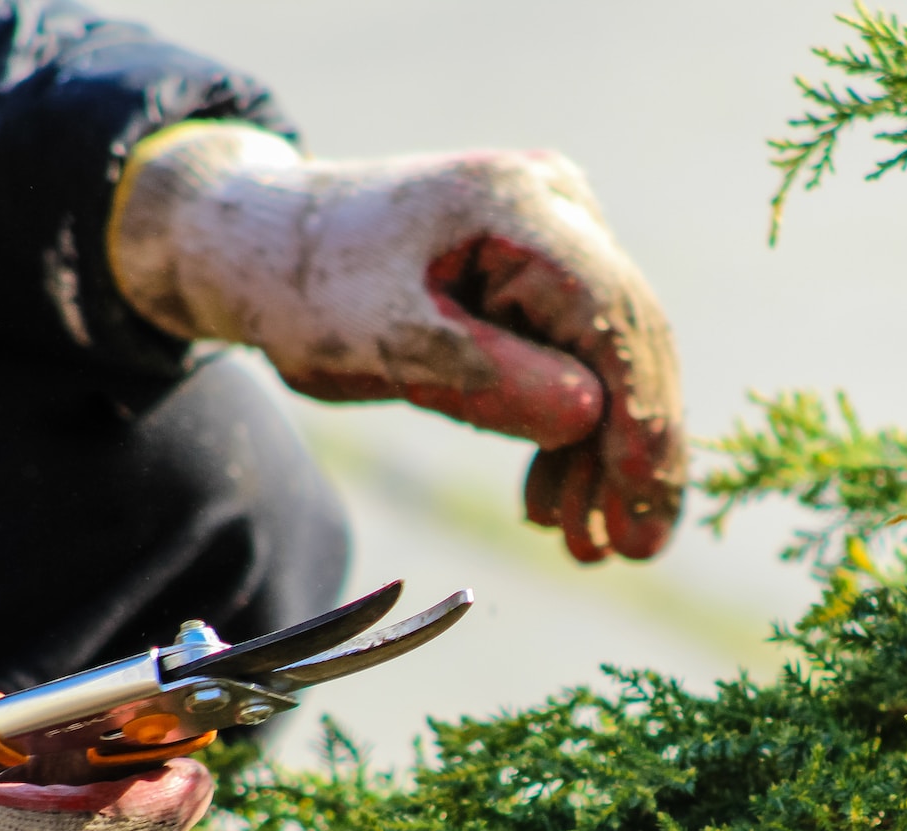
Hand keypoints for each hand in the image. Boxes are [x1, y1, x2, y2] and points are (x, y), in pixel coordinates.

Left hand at [108, 123, 684, 561]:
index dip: (640, 412)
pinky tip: (554, 503)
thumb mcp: (384, 343)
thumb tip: (591, 418)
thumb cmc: (310, 288)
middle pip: (626, 340)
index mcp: (516, 205)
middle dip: (633, 452)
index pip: (611, 313)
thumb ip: (486, 378)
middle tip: (633, 550)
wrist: (263, 248)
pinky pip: (578, 360)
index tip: (643, 499)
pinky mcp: (543, 277)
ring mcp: (557, 238)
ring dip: (601, 458)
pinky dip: (568, 436)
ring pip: (609, 360)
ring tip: (586, 546)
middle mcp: (556, 207)